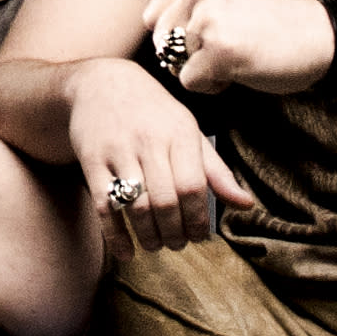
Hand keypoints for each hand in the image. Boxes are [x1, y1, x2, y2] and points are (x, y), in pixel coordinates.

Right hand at [65, 59, 253, 250]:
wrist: (101, 83)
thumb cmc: (153, 113)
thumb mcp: (188, 131)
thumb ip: (216, 170)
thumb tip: (246, 205)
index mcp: (179, 133)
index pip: (193, 187)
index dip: (197, 219)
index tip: (199, 236)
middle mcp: (148, 141)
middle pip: (165, 201)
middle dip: (174, 233)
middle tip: (177, 244)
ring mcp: (117, 151)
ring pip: (136, 206)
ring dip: (149, 236)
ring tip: (156, 244)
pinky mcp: (90, 161)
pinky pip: (103, 206)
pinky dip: (115, 235)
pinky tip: (125, 252)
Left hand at [142, 0, 336, 97]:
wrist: (319, 37)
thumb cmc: (269, 23)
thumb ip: (185, 8)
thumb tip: (150, 37)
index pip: (152, 20)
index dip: (179, 38)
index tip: (215, 32)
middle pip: (162, 44)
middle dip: (188, 57)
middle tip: (229, 47)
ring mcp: (208, 17)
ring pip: (176, 65)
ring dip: (204, 70)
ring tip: (239, 54)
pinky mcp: (219, 49)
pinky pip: (190, 83)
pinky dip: (212, 86)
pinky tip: (242, 68)